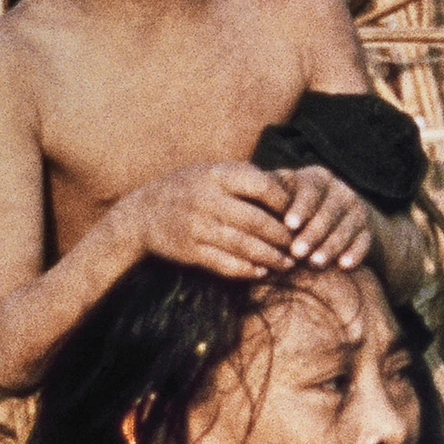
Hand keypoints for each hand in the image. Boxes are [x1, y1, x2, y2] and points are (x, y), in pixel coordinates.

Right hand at [121, 162, 322, 280]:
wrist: (144, 212)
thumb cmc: (190, 189)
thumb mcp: (213, 172)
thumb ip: (246, 178)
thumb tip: (292, 190)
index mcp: (217, 175)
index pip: (261, 186)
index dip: (285, 202)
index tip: (298, 214)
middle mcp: (206, 199)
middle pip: (256, 221)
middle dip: (282, 237)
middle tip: (299, 245)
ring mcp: (197, 226)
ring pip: (243, 245)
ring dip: (270, 257)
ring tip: (287, 263)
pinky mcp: (190, 251)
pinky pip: (224, 263)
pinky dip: (246, 270)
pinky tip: (260, 271)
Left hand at [275, 166, 376, 271]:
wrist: (332, 219)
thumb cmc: (289, 209)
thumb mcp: (279, 198)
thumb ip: (265, 198)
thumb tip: (244, 200)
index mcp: (315, 178)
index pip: (310, 189)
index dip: (300, 207)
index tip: (288, 225)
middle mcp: (339, 190)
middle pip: (329, 210)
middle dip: (313, 232)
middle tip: (297, 252)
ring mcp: (356, 209)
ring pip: (346, 226)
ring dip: (331, 245)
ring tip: (315, 263)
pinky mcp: (367, 229)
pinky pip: (364, 240)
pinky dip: (356, 252)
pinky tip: (344, 266)